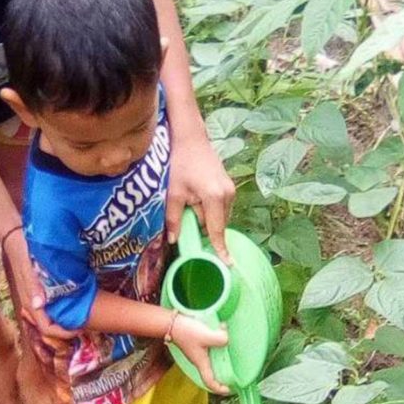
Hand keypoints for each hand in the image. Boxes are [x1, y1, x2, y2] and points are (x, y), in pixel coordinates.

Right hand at [2, 230, 74, 339]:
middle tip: (85, 323)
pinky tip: (73, 303)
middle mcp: (33, 305)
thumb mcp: (29, 269)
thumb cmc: (24, 253)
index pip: (47, 328)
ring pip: (50, 319)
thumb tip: (39, 305)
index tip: (81, 328)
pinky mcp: (39, 292)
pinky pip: (50, 308)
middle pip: (50, 328)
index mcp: (31, 303)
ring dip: (64, 321)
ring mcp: (35, 299)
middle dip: (66, 329)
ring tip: (81, 316)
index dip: (64, 333)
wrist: (15, 240)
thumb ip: (34, 287)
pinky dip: (61, 311)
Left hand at [166, 125, 236, 263]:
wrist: (191, 138)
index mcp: (214, 197)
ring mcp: (230, 190)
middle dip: (203, 226)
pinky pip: (220, 207)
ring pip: (219, 216)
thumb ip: (173, 218)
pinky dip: (209, 209)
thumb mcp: (173, 192)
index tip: (228, 265)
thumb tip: (173, 241)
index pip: (217, 230)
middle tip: (186, 216)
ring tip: (189, 200)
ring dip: (206, 216)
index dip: (220, 249)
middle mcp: (227, 195)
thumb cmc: (179, 163)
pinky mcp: (229, 186)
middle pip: (217, 224)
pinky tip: (196, 196)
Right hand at [171, 315, 229, 394]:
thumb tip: (228, 339)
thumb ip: (220, 338)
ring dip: (222, 361)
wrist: (172, 322)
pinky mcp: (198, 343)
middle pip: (212, 374)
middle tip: (234, 376)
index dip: (219, 389)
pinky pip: (210, 350)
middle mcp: (199, 360)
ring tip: (232, 357)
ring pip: (212, 361)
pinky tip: (223, 338)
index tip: (229, 390)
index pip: (209, 382)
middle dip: (223, 377)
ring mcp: (198, 352)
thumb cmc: (186, 332)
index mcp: (201, 363)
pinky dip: (218, 348)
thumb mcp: (205, 336)